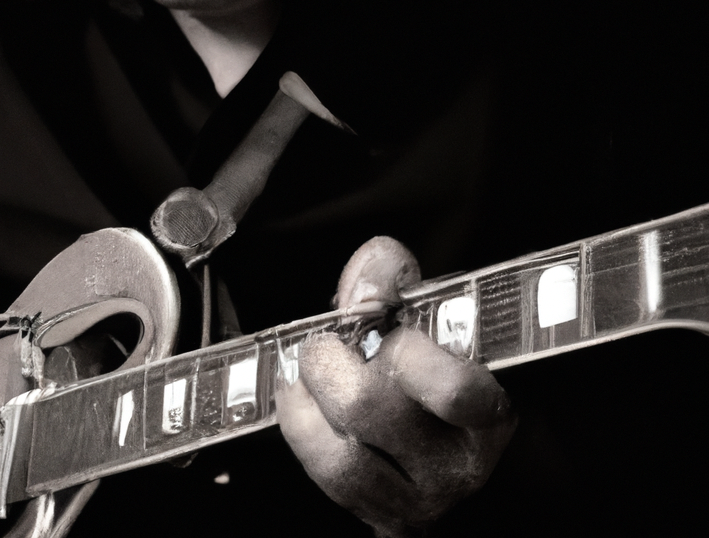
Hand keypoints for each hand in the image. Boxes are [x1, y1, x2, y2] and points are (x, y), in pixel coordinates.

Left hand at [276, 237, 515, 536]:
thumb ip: (389, 274)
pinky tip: (299, 399)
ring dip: (306, 403)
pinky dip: (300, 429)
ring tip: (306, 373)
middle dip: (331, 363)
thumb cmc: (431, 352)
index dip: (403, 346)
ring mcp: (421, 499)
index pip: (451, 389)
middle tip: (326, 344)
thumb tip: (364, 292)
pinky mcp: (385, 517)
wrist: (434, 417)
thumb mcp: (423, 302)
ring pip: (342, 460)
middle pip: (369, 410)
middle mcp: (460, 464)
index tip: (385, 323)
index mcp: (487, 408)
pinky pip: (328, 479)